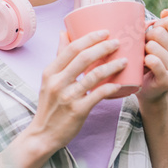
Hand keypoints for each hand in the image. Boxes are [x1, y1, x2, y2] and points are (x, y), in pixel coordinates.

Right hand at [26, 29, 127, 160]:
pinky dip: (110, 87)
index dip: (90, 38)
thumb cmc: (50, 105)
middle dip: (104, 47)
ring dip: (112, 66)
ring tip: (124, 61)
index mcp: (50, 72)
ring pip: (94, 75)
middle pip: (84, 58)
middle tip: (117, 42)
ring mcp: (68, 97)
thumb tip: (64, 33)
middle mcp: (58, 82)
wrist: (43, 135)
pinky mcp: (78, 111)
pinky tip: (120, 83)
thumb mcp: (49, 80)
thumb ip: (59, 58)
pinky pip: (98, 95)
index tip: (104, 32)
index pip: (71, 48)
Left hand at [139, 9, 167, 103]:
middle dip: (147, 38)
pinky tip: (145, 65)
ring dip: (143, 51)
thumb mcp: (164, 39)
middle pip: (159, 32)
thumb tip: (167, 12)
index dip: (158, 25)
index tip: (155, 35)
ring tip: (145, 58)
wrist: (151, 87)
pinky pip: (153, 61)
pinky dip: (145, 61)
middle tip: (146, 48)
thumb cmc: (155, 58)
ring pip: (153, 46)